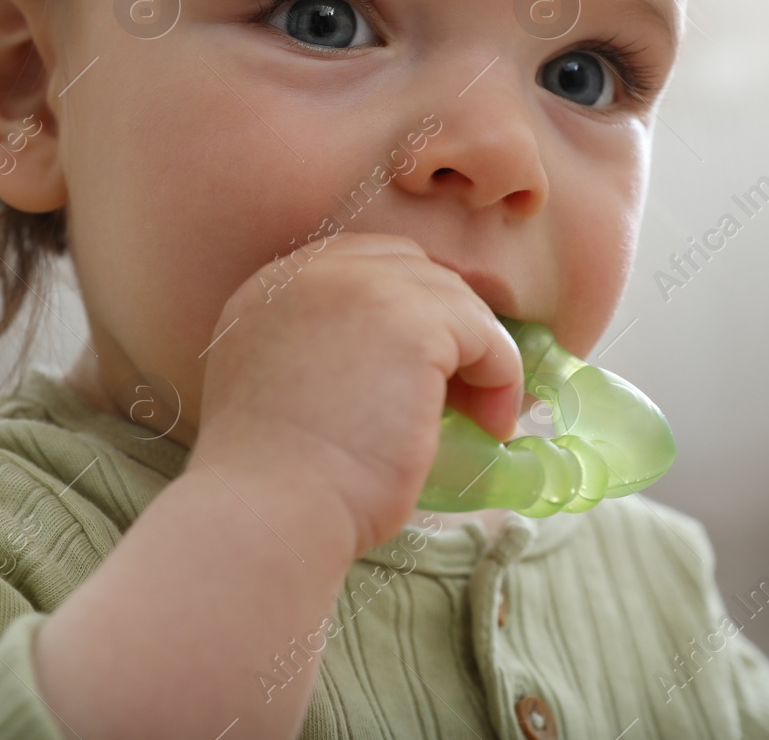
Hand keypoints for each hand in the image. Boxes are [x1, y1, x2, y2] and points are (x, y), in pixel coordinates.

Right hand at [192, 233, 523, 559]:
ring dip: (476, 353)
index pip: (363, 264)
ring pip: (452, 299)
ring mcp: (363, 288)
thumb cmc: (271, 478)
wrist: (268, 505)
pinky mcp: (412, 324)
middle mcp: (313, 271)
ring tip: (480, 417)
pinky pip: (483, 333)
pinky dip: (500, 375)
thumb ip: (315, 353)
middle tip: (458, 394)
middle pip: (412, 270)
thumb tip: (389, 370)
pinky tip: (492, 424)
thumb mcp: (275, 386)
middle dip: (444, 326)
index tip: (424, 369)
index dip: (405, 309)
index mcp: (274, 285)